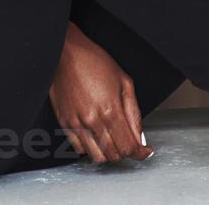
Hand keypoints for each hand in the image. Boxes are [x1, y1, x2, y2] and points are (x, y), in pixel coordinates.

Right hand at [48, 26, 153, 163]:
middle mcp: (93, 120)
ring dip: (108, 153)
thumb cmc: (95, 61)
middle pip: (114, 155)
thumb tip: (139, 136)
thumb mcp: (124, 82)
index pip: (129, 146)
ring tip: (113, 140)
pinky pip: (79, 148)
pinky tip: (96, 136)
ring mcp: (76, 123)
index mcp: (110, 109)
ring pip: (96, 156)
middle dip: (126, 152)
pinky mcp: (64, 123)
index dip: (140, 153)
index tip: (144, 152)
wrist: (67, 53)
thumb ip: (134, 113)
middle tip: (129, 142)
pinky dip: (90, 148)